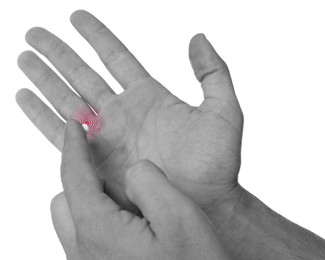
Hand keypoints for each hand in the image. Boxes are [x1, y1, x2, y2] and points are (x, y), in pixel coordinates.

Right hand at [16, 10, 242, 211]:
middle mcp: (123, 113)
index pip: (116, 57)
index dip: (96, 36)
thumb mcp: (223, 110)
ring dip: (44, 79)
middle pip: (83, 74)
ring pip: (66, 99)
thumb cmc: (216, 163)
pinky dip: (41, 117)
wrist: (205, 202)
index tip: (77, 17)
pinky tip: (25, 99)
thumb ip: (212, 72)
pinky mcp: (96, 161)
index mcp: (149, 96)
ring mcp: (107, 136)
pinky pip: (61, 135)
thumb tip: (198, 38)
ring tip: (23, 59)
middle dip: (58, 53)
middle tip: (34, 34)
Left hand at [52, 120, 228, 259]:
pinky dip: (101, 218)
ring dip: (93, 200)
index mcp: (99, 232)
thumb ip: (149, 182)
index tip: (76, 124)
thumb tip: (132, 169)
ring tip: (128, 202)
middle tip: (117, 175)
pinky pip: (87, 235)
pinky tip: (132, 224)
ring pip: (75, 218)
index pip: (73, 175)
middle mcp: (84, 251)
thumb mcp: (180, 218)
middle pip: (67, 199)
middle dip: (86, 179)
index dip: (74, 144)